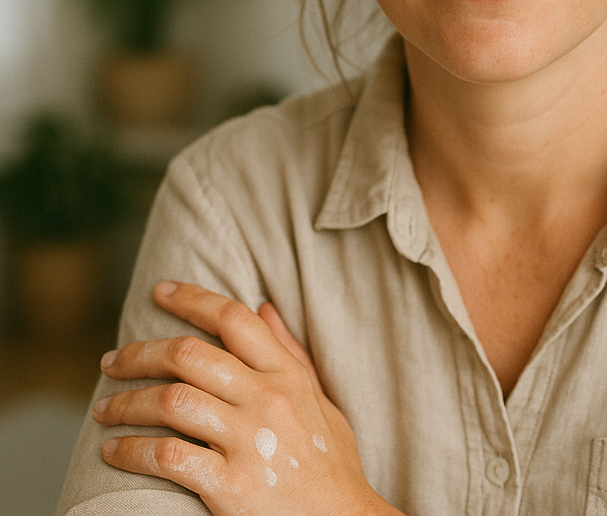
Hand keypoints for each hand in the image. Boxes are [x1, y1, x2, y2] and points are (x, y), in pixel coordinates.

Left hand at [93, 281, 400, 515]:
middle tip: (111, 361)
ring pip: (171, 401)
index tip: (160, 291)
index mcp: (288, 375)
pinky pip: (167, 456)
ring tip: (104, 408)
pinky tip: (114, 450)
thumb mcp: (320, 399)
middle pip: (190, 356)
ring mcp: (248, 441)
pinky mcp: (229, 485)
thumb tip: (264, 306)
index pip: (234, 319)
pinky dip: (132, 450)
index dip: (193, 299)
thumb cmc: (330, 462)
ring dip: (127, 402)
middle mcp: (267, 399)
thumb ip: (290, 353)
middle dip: (141, 353)